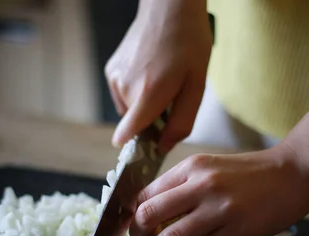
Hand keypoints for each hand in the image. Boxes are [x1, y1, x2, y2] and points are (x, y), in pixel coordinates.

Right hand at [105, 0, 211, 152]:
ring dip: (145, 106)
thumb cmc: (189, 43)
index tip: (150, 149)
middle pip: (135, 125)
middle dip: (153, 121)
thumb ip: (181, 122)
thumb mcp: (197, 86)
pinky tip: (150, 74)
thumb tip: (164, 148)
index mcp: (148, 94)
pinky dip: (136, 93)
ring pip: (129, 111)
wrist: (169, 8)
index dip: (138, 148)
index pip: (127, 136)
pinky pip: (124, 95)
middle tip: (172, 100)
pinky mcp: (111, 71)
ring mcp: (115, 78)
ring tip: (162, 82)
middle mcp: (125, 88)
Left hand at [129, 143, 308, 235]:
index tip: (135, 223)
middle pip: (149, 215)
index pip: (146, 193)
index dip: (133, 213)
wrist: (293, 173)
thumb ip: (182, 186)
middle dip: (137, 234)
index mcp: (193, 167)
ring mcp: (220, 209)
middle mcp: (202, 185)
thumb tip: (151, 213)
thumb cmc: (249, 173)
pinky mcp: (236, 232)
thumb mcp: (210, 167)